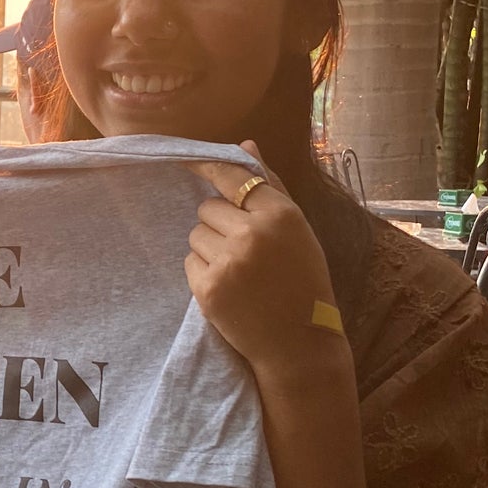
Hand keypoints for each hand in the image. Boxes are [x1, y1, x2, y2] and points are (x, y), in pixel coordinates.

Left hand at [184, 142, 341, 379]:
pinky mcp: (209, 289)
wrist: (300, 343)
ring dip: (209, 248)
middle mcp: (253, 234)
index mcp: (281, 215)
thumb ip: (271, 186)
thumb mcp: (298, 230)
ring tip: (238, 270)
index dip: (207, 166)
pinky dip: (204, 272)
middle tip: (243, 249)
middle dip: (219, 224)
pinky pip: (190, 262)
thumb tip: (245, 144)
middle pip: (207, 207)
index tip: (185, 160)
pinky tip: (230, 288)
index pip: (233, 176)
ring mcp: (229, 262)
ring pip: (195, 234)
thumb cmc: (302, 282)